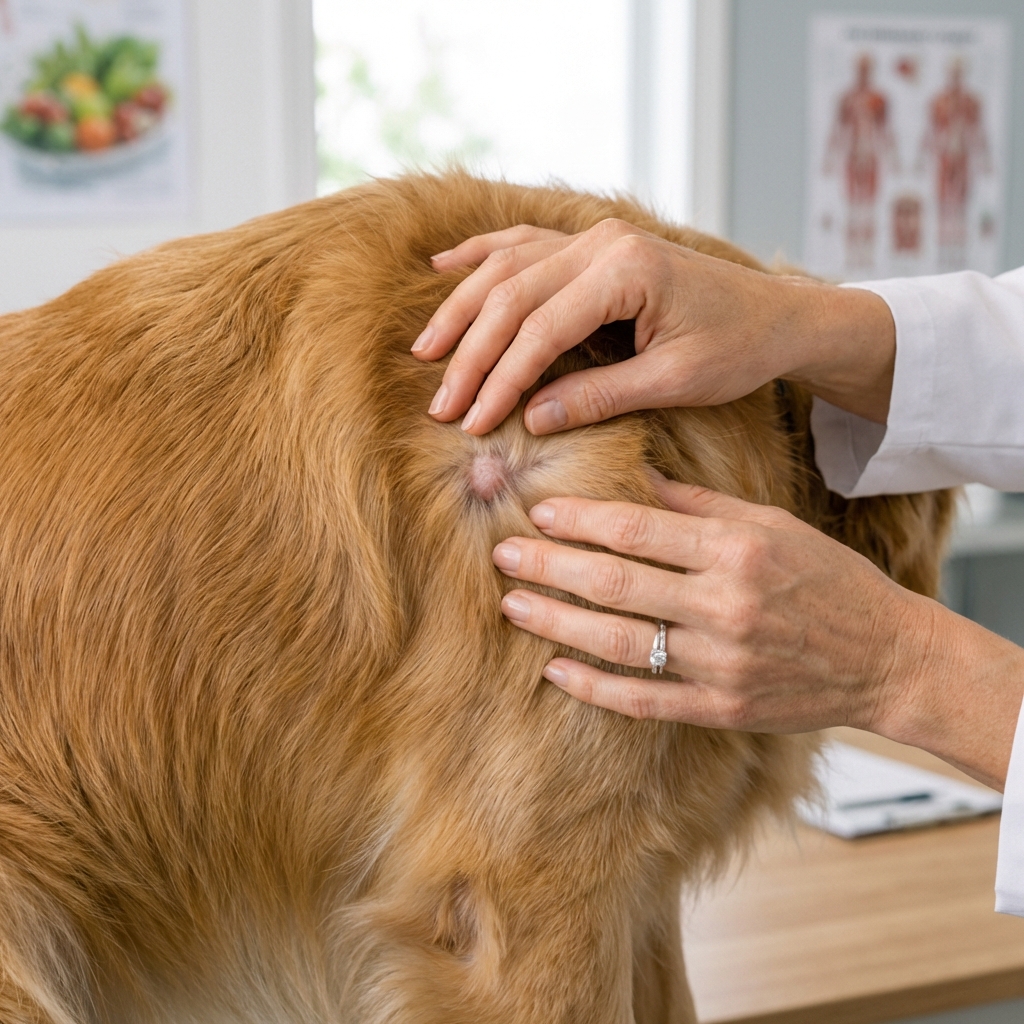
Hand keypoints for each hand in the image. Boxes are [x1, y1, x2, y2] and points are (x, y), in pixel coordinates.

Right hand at [414, 220, 896, 434]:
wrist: (778, 314)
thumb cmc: (738, 348)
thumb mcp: (674, 382)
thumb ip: (600, 397)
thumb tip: (530, 421)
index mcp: (628, 270)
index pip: (541, 328)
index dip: (501, 379)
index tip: (472, 423)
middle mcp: (603, 242)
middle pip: (511, 295)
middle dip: (471, 354)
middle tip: (442, 405)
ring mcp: (596, 236)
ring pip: (507, 265)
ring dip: (462, 308)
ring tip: (425, 350)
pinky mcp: (594, 244)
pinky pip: (523, 243)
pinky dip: (481, 255)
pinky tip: (443, 267)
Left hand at [492, 472, 1023, 789]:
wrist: (887, 657)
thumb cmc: (826, 579)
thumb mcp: (771, 525)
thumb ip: (700, 507)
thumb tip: (635, 479)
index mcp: (737, 550)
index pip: (637, 531)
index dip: (579, 520)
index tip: (536, 512)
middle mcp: (726, 606)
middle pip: (617, 584)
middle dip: (551, 567)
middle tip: (501, 554)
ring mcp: (722, 664)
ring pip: (620, 643)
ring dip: (558, 623)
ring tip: (512, 604)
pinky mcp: (722, 709)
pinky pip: (645, 700)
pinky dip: (595, 688)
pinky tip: (554, 670)